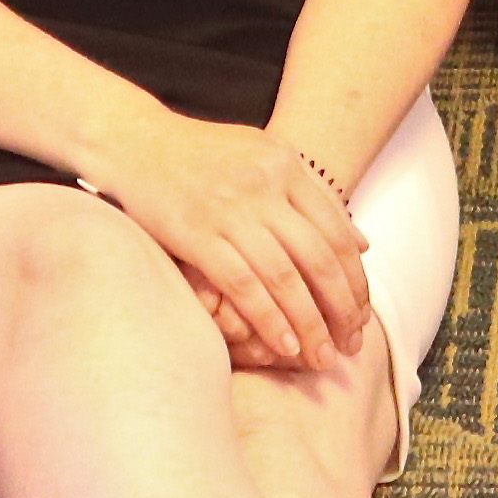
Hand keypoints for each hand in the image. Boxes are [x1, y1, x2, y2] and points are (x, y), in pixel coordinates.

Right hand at [82, 113, 369, 374]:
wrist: (134, 139)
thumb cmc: (201, 153)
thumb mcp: (265, 156)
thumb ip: (313, 196)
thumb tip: (364, 244)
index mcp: (286, 166)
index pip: (337, 233)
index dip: (355, 280)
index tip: (361, 316)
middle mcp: (265, 187)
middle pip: (319, 259)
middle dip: (342, 309)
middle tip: (351, 345)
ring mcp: (230, 210)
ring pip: (285, 278)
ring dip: (309, 324)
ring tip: (322, 357)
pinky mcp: (196, 233)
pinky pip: (243, 284)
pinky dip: (268, 319)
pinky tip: (283, 345)